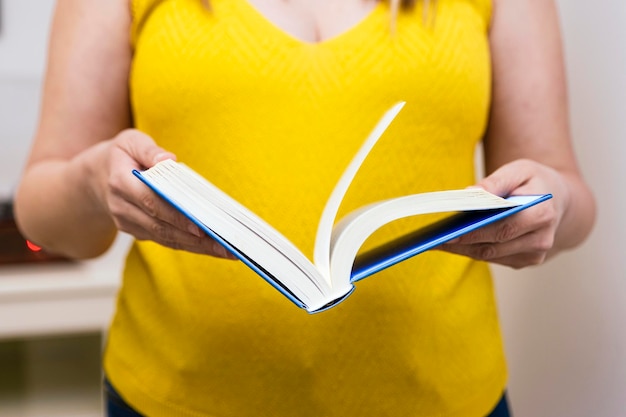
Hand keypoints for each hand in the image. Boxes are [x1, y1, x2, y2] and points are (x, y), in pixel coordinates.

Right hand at [90, 129, 236, 258]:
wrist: (96, 178)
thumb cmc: (122, 155)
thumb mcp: (131, 141)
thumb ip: (150, 150)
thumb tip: (168, 161)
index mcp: (120, 182)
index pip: (151, 202)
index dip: (176, 215)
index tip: (200, 226)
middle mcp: (122, 208)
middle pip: (162, 226)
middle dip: (196, 238)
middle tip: (226, 245)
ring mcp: (129, 224)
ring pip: (166, 238)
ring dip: (198, 247)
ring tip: (227, 251)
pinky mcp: (138, 232)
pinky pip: (167, 240)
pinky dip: (191, 245)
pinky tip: (214, 248)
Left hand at [440, 159, 569, 268]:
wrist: (558, 199)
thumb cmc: (535, 181)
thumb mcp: (520, 169)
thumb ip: (497, 181)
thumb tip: (471, 194)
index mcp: (542, 214)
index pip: (504, 227)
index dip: (475, 232)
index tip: (449, 232)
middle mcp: (541, 239)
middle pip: (493, 246)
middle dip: (461, 242)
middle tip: (433, 238)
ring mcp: (534, 254)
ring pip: (489, 256)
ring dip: (462, 249)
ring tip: (437, 240)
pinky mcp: (524, 261)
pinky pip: (492, 258)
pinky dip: (470, 250)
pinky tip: (452, 243)